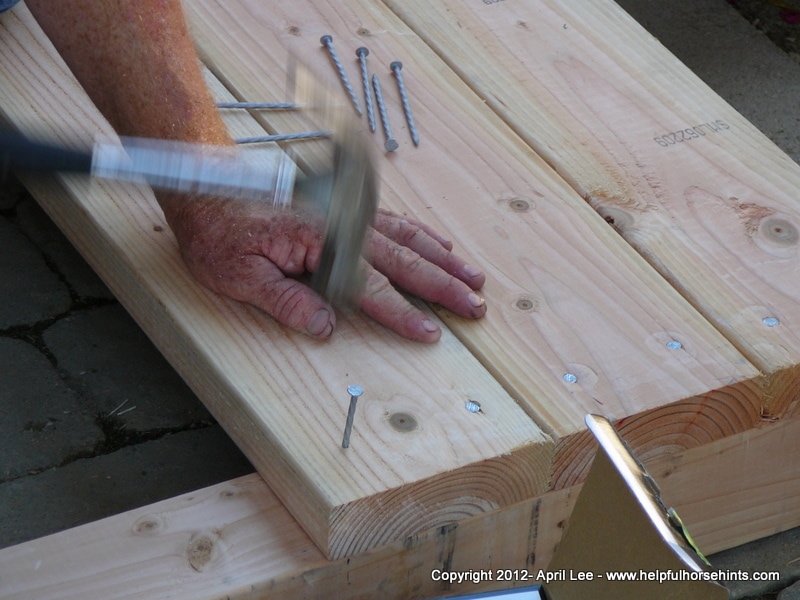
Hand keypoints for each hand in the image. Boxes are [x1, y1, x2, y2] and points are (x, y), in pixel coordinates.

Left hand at [161, 195, 485, 342]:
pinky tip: (439, 244)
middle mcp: (343, 226)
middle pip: (405, 261)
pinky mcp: (345, 209)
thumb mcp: (239, 276)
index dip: (402, 313)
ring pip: (409, 237)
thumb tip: (327, 328)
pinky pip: (395, 221)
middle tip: (476, 306)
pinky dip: (422, 234)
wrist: (208, 184)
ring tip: (474, 276)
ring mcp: (348, 214)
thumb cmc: (219, 231)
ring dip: (443, 259)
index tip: (431, 333)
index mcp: (320, 244)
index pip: (370, 287)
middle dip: (444, 286)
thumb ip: (286, 302)